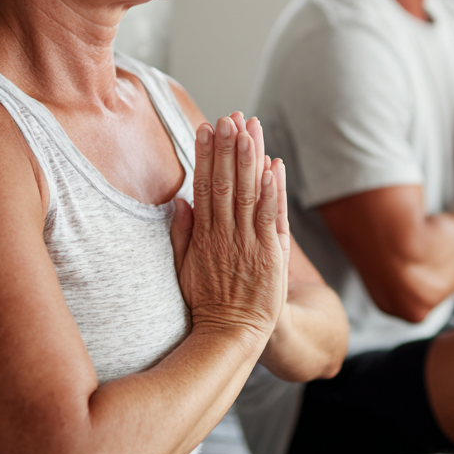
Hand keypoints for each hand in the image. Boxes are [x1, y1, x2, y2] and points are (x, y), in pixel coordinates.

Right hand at [169, 113, 288, 340]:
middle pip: (225, 183)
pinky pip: (271, 218)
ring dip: (250, 159)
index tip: (206, 127)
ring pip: (248, 194)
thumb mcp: (184, 268)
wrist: (231, 336)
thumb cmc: (208, 302)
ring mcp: (248, 243)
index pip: (203, 186)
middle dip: (228, 148)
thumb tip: (179, 202)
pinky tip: (274, 167)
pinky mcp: (271, 255)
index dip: (205, 155)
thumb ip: (182, 234)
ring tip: (251, 129)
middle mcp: (224, 235)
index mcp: (204, 235)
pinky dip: (272, 192)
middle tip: (229, 117)